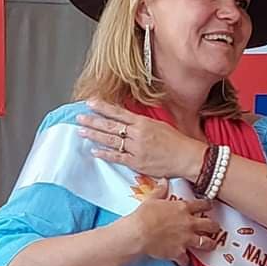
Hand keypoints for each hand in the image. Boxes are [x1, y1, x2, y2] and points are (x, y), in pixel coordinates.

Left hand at [78, 101, 202, 183]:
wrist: (187, 157)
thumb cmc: (176, 142)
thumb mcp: (160, 125)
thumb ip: (142, 124)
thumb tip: (129, 121)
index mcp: (143, 122)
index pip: (118, 112)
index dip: (103, 107)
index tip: (90, 103)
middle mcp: (138, 134)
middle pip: (111, 126)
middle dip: (93, 121)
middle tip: (79, 118)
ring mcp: (136, 148)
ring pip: (111, 140)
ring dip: (95, 135)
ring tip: (81, 132)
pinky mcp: (137, 162)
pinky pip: (117, 158)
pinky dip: (105, 154)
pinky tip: (94, 151)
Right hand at [132, 186, 218, 265]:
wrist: (139, 233)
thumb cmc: (144, 215)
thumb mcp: (152, 199)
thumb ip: (160, 191)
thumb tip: (164, 181)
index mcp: (183, 208)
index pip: (202, 204)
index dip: (208, 205)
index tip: (211, 205)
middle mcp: (189, 223)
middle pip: (209, 225)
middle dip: (214, 226)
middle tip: (215, 227)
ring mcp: (186, 239)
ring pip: (205, 243)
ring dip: (209, 244)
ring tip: (212, 245)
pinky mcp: (179, 252)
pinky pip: (186, 259)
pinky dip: (185, 262)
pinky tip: (185, 263)